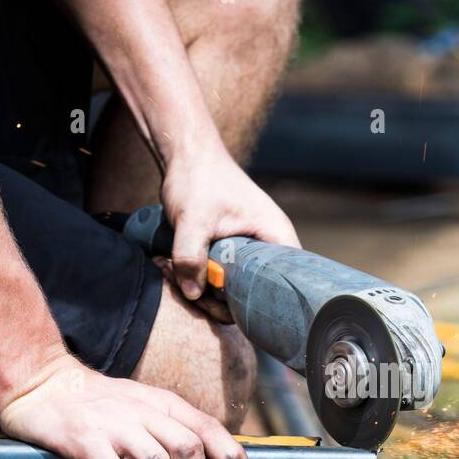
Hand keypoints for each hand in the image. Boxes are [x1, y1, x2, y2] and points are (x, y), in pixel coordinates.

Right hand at [0, 354, 249, 458]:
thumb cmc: (97, 402)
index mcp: (162, 403)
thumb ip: (170, 427)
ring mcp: (114, 425)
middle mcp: (143, 411)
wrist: (41, 384)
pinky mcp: (85, 440)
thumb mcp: (141, 404)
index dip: (229, 457)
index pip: (208, 427)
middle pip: (187, 448)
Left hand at [162, 142, 299, 301]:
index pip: (285, 285)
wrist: (187, 154)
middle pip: (256, 295)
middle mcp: (269, 247)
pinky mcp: (233, 252)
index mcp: (276, 238)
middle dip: (219, 300)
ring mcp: (251, 251)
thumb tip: (193, 293)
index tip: (222, 300)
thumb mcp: (193, 219)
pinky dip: (198, 280)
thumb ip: (191, 256)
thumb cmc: (199, 178)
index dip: (260, 304)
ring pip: (234, 289)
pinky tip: (173, 266)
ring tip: (172, 269)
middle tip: (188, 286)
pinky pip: (222, 278)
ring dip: (202, 290)